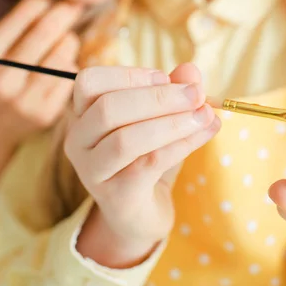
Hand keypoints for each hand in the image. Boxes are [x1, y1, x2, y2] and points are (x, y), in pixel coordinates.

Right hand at [0, 0, 81, 169]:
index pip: (20, 17)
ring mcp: (22, 99)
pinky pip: (69, 79)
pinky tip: (64, 68)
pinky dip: (71, 68)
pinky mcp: (43, 114)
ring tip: (66, 41)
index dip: (43, 1)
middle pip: (45, 33)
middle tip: (76, 4)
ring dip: (69, 43)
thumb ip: (14, 31)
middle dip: (65, 14)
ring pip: (62, 57)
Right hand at [65, 63, 219, 264]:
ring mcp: (93, 171)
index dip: (129, 75)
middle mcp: (78, 141)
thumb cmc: (146, 160)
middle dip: (158, 97)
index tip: (166, 77)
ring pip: (126, 140)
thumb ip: (173, 92)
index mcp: (82, 114)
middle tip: (197, 94)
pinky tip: (205, 133)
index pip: (90, 82)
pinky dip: (181, 145)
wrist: (141, 215)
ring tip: (206, 115)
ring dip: (173, 123)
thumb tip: (191, 70)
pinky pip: (148, 164)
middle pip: (108, 108)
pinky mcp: (116, 196)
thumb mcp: (161, 120)